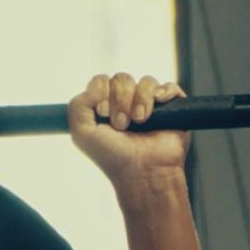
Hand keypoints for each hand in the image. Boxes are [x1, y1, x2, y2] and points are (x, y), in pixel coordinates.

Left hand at [67, 72, 189, 188]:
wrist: (141, 171)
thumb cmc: (112, 155)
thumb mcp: (82, 133)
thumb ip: (78, 105)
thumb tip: (96, 86)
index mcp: (105, 106)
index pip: (101, 81)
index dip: (101, 92)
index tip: (103, 113)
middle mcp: (126, 103)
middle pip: (122, 79)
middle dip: (120, 101)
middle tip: (121, 124)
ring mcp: (149, 104)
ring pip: (145, 82)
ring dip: (139, 101)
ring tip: (138, 123)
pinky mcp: (171, 108)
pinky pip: (167, 87)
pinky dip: (162, 94)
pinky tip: (156, 113)